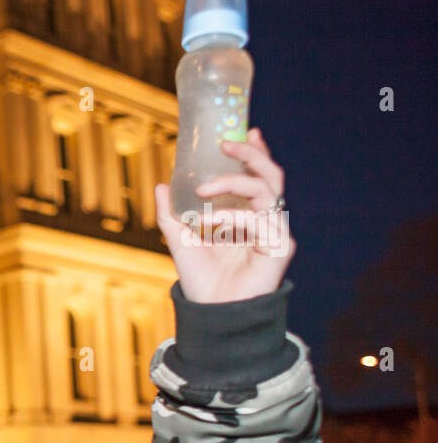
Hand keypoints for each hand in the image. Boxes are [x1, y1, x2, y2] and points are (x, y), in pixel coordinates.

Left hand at [155, 127, 295, 303]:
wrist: (210, 312)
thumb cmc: (201, 279)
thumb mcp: (180, 240)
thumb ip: (170, 215)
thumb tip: (161, 186)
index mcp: (248, 215)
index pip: (258, 176)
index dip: (256, 153)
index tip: (247, 130)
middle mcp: (266, 220)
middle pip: (271, 176)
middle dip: (251, 154)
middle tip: (225, 144)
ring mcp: (276, 232)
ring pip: (267, 191)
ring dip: (233, 183)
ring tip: (203, 188)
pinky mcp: (280, 247)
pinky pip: (260, 220)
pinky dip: (234, 216)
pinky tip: (211, 223)